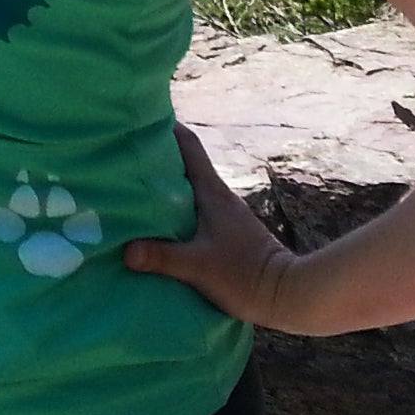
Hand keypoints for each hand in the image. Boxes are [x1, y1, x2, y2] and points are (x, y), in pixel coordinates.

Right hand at [120, 124, 304, 330]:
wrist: (289, 295)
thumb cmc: (244, 276)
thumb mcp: (198, 267)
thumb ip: (161, 257)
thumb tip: (125, 251)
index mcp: (212, 192)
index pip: (188, 144)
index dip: (165, 126)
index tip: (140, 119)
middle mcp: (220, 196)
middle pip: (185, 164)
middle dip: (157, 158)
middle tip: (125, 157)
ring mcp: (227, 213)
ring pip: (191, 188)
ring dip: (167, 185)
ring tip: (135, 190)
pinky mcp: (231, 232)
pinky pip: (197, 208)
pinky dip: (178, 207)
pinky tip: (163, 224)